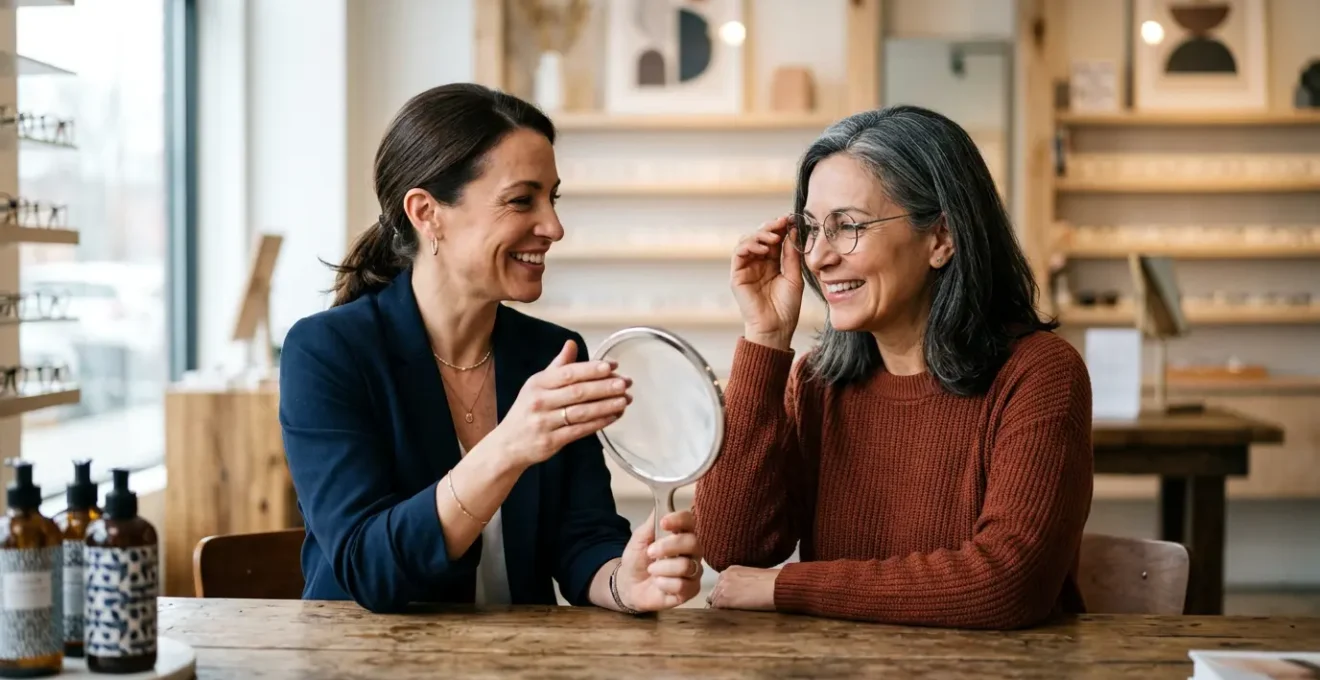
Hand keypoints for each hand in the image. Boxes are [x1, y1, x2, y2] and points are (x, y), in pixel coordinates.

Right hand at [489, 339, 630, 468]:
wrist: (508, 445)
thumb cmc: (527, 411)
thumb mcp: (537, 385)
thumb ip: (558, 366)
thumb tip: (572, 344)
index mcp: (538, 383)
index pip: (568, 373)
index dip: (591, 369)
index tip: (611, 366)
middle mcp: (540, 401)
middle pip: (577, 392)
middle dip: (604, 387)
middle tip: (625, 383)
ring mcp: (545, 422)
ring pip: (581, 412)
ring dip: (606, 405)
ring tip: (625, 400)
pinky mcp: (551, 441)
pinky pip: (580, 430)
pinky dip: (599, 422)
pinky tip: (614, 416)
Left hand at [616, 510, 703, 611]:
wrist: (629, 584)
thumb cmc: (638, 558)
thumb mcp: (640, 537)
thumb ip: (653, 522)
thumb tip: (661, 502)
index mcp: (681, 534)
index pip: (690, 521)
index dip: (679, 520)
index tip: (663, 523)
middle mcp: (692, 551)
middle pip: (693, 543)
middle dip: (668, 547)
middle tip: (650, 552)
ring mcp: (693, 571)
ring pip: (687, 566)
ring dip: (663, 568)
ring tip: (652, 570)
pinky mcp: (690, 590)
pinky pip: (683, 586)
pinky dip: (665, 584)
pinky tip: (658, 584)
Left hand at [706, 566, 777, 611]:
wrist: (775, 587)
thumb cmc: (772, 581)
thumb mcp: (753, 576)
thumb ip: (742, 581)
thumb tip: (740, 590)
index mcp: (731, 570)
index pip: (720, 584)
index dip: (725, 594)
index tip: (732, 600)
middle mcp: (722, 577)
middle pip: (715, 593)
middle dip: (722, 600)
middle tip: (732, 609)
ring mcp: (721, 588)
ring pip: (714, 602)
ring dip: (722, 608)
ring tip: (732, 614)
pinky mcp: (723, 600)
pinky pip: (716, 609)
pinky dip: (721, 614)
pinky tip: (730, 618)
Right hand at [731, 215, 803, 350]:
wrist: (776, 328)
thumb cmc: (786, 307)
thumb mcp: (794, 276)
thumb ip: (791, 255)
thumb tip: (792, 231)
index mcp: (772, 263)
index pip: (773, 239)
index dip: (780, 227)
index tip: (791, 219)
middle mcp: (757, 263)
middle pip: (759, 236)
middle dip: (771, 227)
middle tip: (783, 222)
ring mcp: (746, 269)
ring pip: (747, 241)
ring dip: (760, 234)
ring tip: (774, 238)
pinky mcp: (737, 276)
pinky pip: (738, 253)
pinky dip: (749, 246)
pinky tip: (763, 249)